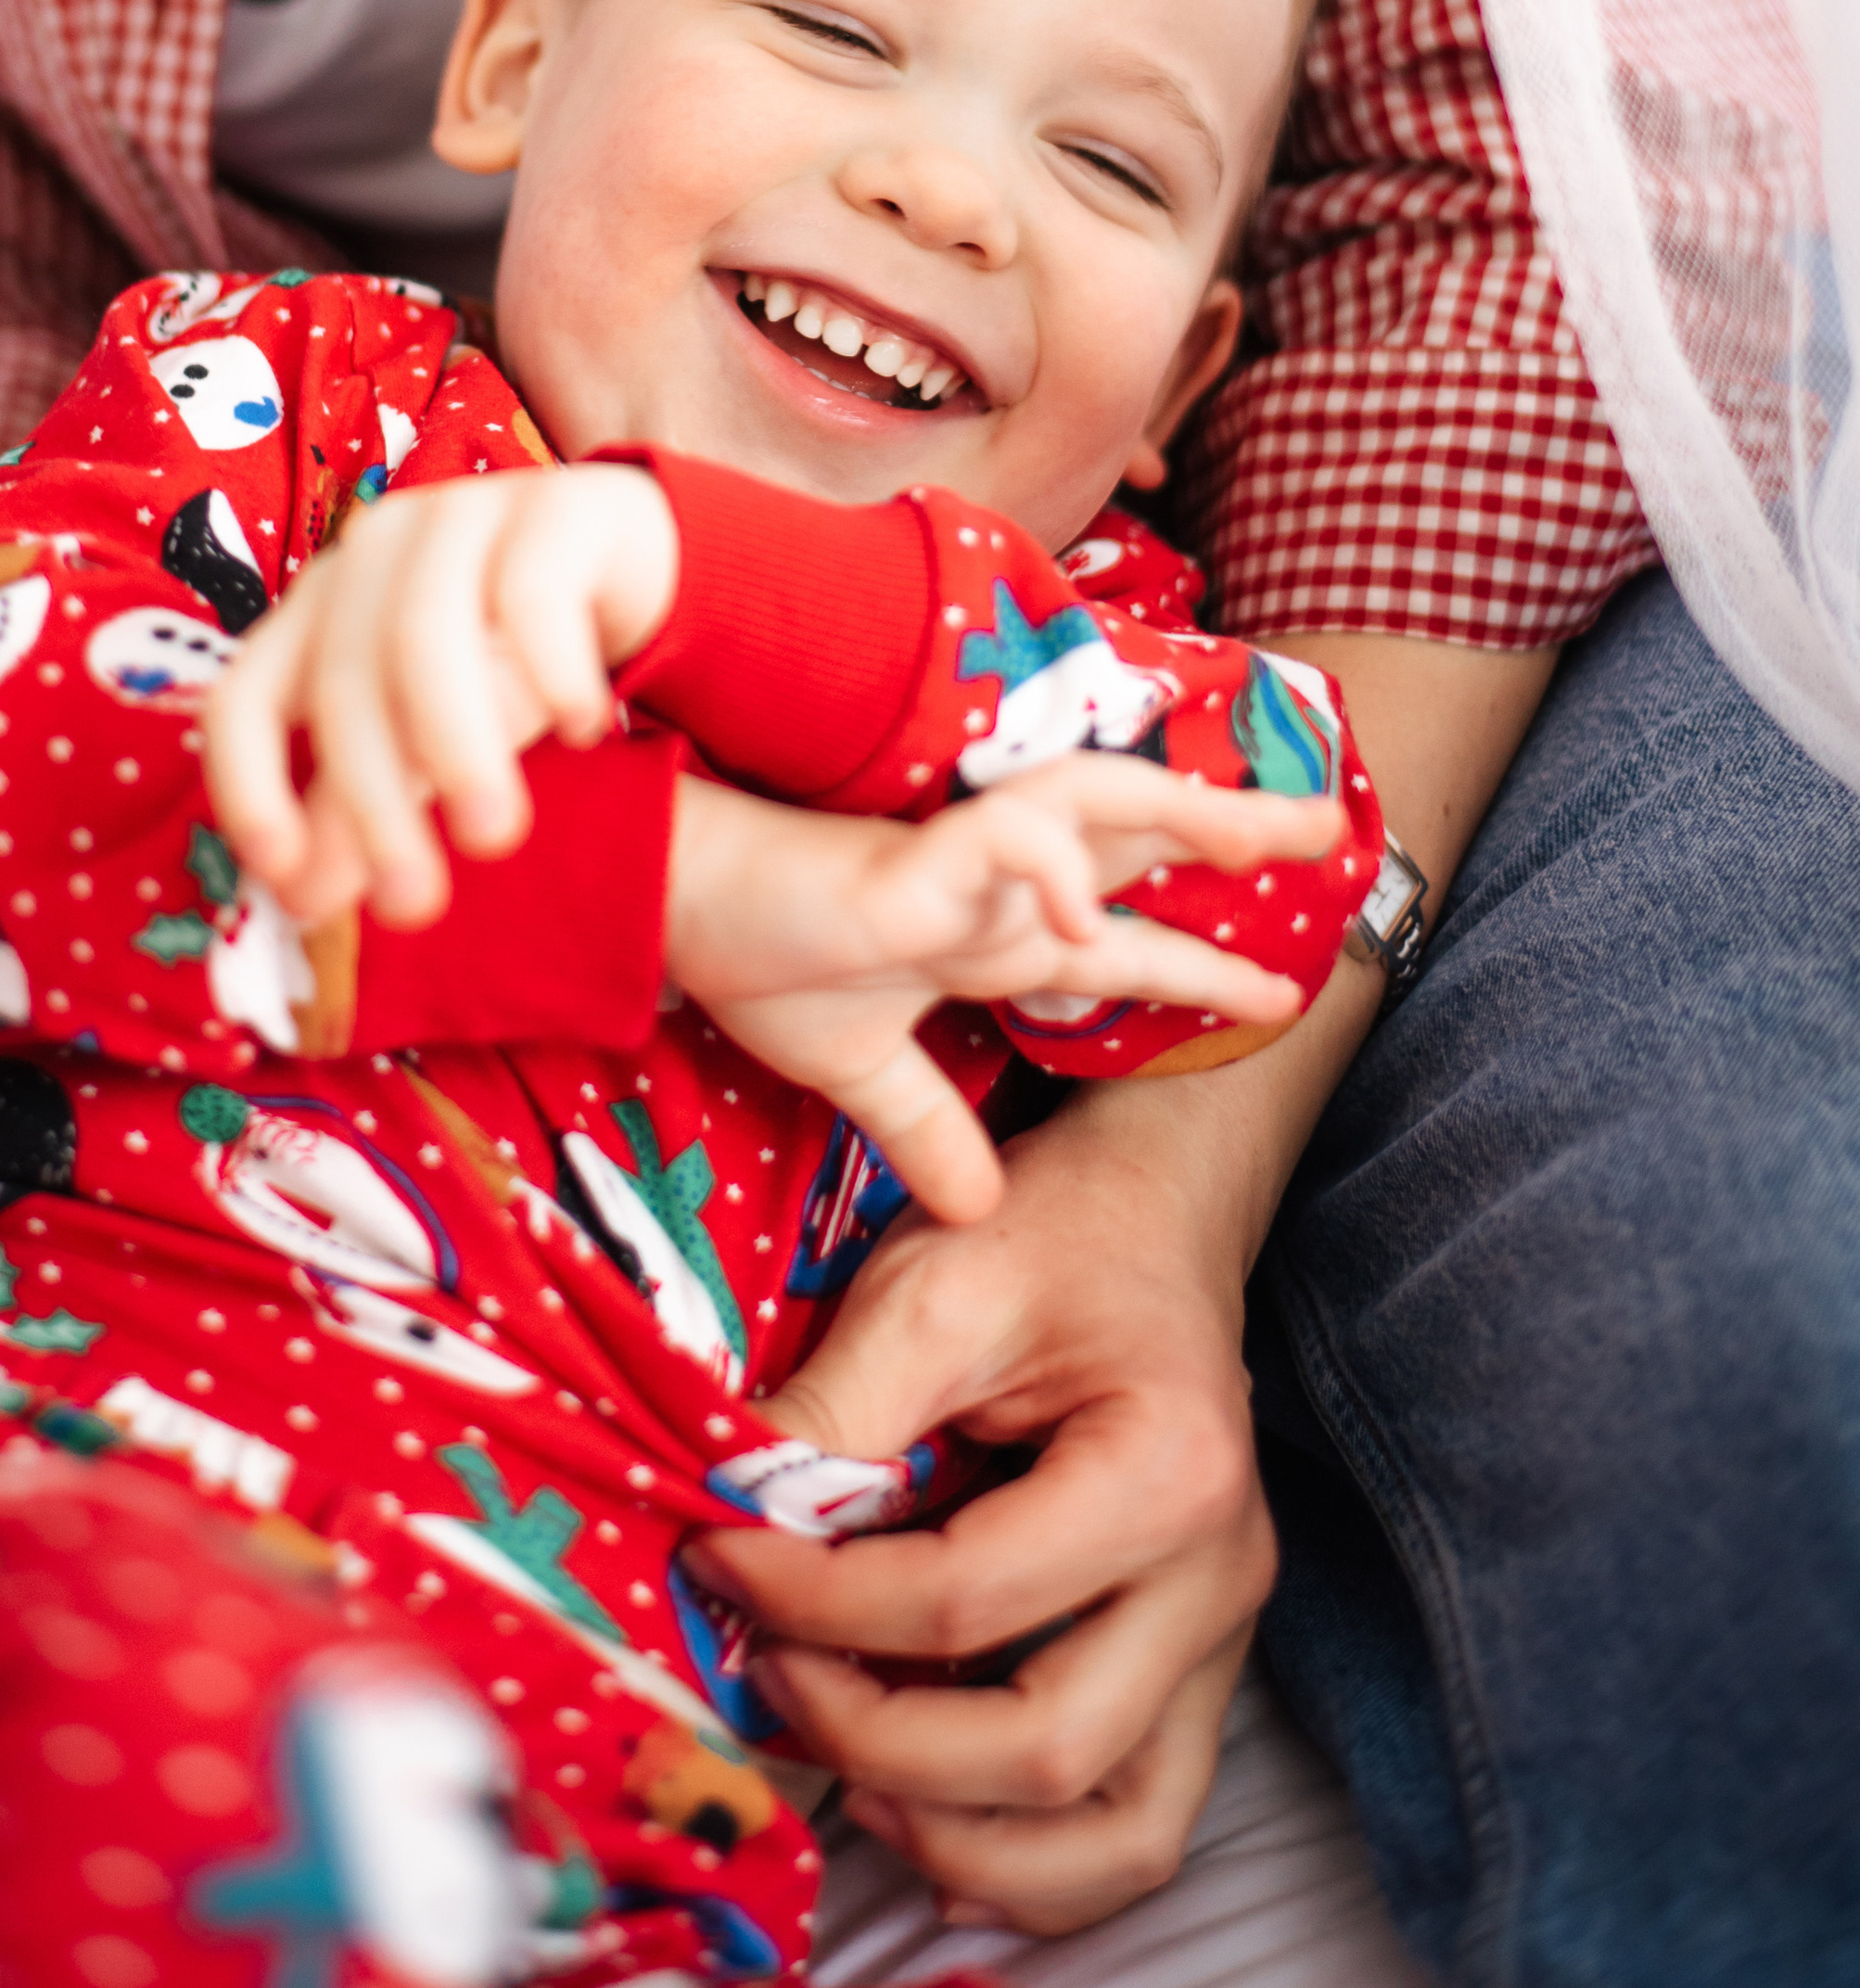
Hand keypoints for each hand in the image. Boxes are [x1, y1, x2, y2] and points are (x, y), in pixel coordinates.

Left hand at [202, 464, 679, 926]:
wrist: (622, 558)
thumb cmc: (506, 659)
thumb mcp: (428, 743)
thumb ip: (366, 807)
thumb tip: (304, 900)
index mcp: (317, 613)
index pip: (245, 698)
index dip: (248, 788)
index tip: (288, 880)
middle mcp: (371, 555)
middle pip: (342, 682)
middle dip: (368, 803)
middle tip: (413, 904)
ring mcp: (458, 518)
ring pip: (424, 634)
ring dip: (452, 746)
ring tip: (492, 833)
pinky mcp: (551, 507)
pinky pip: (534, 591)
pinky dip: (553, 672)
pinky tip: (585, 728)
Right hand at [662, 767, 1317, 1223]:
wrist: (677, 913)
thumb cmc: (759, 962)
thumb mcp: (861, 1071)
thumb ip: (925, 1126)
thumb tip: (979, 1203)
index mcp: (993, 935)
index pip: (1125, 947)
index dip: (1205, 967)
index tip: (1288, 996)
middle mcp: (998, 890)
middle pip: (1140, 842)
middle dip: (1235, 836)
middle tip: (1334, 835)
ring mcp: (965, 867)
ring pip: (1095, 807)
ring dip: (1180, 814)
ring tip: (1261, 827)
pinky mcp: (916, 860)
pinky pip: (1005, 842)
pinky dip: (1051, 866)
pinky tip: (1082, 908)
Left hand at [685, 1099, 1278, 1934]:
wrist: (1156, 1213)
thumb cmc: (1053, 1235)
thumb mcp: (932, 1284)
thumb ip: (835, 1410)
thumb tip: (722, 1517)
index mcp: (1168, 1471)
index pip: (963, 1599)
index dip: (817, 1601)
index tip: (718, 1555)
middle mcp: (1220, 1575)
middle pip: (1050, 1749)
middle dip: (879, 1740)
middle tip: (770, 1674)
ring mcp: (1221, 1634)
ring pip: (1123, 1833)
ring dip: (971, 1843)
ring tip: (848, 1780)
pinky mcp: (1196, 1663)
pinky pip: (1138, 1818)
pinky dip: (1036, 1862)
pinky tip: (929, 1823)